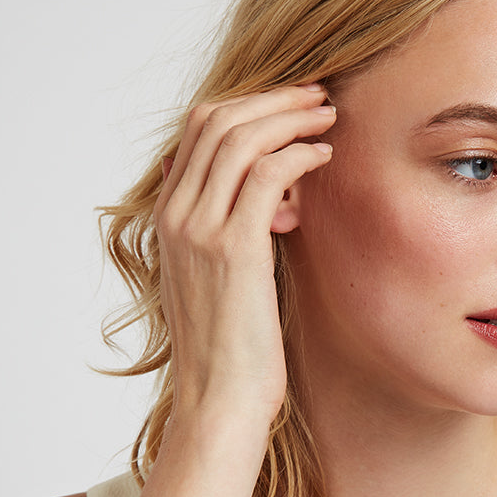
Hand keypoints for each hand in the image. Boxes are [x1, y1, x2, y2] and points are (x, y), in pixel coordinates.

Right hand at [153, 84, 335, 426]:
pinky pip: (267, 174)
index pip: (198, 131)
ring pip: (241, 138)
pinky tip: (324, 158)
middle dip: (272, 99)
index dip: (248, 106)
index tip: (291, 106)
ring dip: (290, 117)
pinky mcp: (233, 249)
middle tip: (317, 97)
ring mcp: (199, 230)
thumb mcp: (221, 281)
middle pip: (217, 121)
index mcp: (169, 219)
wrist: (219, 399)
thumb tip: (274, 205)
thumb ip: (233, 234)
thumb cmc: (230, 349)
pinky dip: (298, 154)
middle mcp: (176, 215)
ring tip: (328, 118)